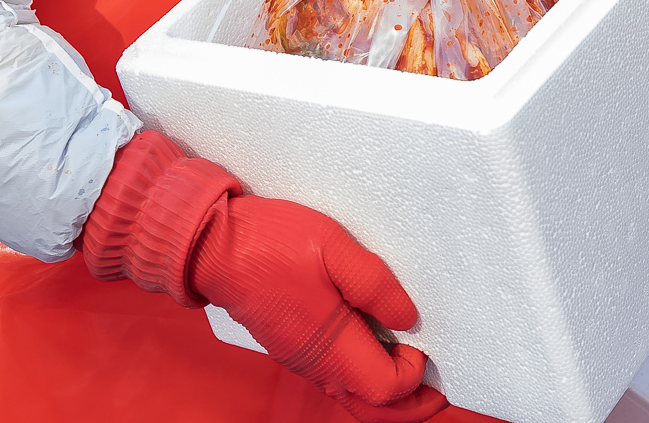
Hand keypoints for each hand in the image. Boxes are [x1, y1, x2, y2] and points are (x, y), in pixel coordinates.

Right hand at [192, 195, 443, 421]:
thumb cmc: (269, 243)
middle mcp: (316, 365)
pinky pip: (337, 379)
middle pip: (371, 410)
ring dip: (388, 395)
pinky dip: (365, 379)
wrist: (212, 246)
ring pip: (353, 397)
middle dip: (410, 407)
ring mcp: (303, 360)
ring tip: (414, 370)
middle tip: (436, 390)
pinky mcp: (295, 348)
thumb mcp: (331, 246)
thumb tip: (408, 319)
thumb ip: (374, 284)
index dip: (413, 375)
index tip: (422, 344)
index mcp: (329, 346)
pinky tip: (377, 349)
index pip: (385, 389)